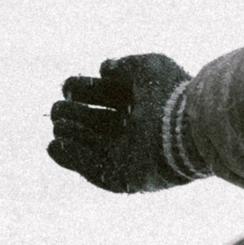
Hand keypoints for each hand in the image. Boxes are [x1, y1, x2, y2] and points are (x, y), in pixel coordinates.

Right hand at [48, 52, 197, 191]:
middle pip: (93, 122)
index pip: (103, 96)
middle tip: (58, 110)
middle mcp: (133, 130)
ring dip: (69, 136)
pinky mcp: (126, 178)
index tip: (67, 88)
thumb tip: (104, 68)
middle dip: (71, 114)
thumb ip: (124, 66)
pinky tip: (55, 146)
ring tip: (57, 127)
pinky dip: (73, 160)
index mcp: (139, 104)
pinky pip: (94, 171)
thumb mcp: (148, 67)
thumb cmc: (170, 95)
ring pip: (90, 146)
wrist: (188, 131)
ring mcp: (129, 156)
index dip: (82, 90)